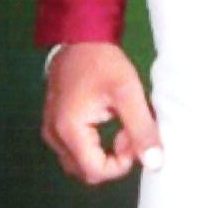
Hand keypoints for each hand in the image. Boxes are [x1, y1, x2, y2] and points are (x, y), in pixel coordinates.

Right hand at [41, 42, 163, 184]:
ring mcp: (51, 131)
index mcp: (68, 131)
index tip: (134, 138)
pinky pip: (75, 147)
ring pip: (81, 160)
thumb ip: (141, 128)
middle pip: (87, 170)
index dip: (120, 164)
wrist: (79, 35)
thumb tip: (155, 163)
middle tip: (129, 129)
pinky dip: (94, 143)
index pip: (95, 172)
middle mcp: (54, 136)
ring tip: (121, 122)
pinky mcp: (55, 123)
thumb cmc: (102, 61)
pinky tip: (109, 118)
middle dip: (113, 158)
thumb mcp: (127, 92)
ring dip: (104, 151)